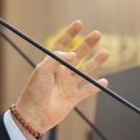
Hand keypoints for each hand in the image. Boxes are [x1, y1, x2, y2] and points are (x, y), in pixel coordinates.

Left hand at [13, 20, 108, 139]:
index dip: (70, 34)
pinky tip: (105, 81)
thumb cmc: (34, 92)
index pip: (62, 45)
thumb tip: (73, 54)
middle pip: (77, 55)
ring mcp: (67, 85)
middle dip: (87, 44)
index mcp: (51, 64)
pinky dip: (96, 86)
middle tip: (98, 34)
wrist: (33, 116)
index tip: (79, 23)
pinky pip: (87, 90)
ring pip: (85, 71)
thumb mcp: (41, 71)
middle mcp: (60, 73)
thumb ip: (56, 59)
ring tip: (105, 52)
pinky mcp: (73, 98)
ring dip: (95, 62)